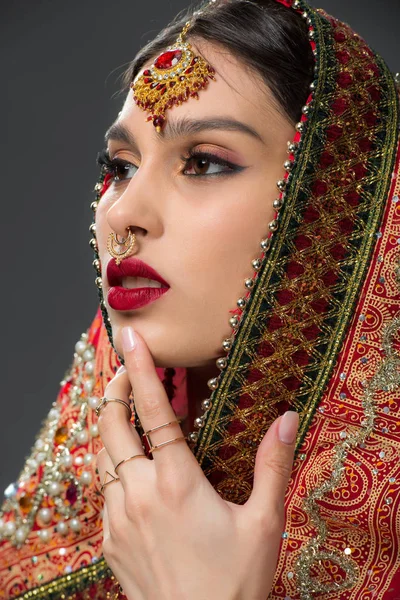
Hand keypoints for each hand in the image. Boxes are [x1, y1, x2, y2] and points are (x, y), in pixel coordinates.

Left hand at [96, 326, 298, 599]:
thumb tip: (287, 419)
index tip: (129, 339)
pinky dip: (114, 469)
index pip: (154, 412)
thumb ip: (273, 466)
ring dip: (112, 430)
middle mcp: (140, 494)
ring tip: (127, 415)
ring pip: (103, 457)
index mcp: (177, 482)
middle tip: (124, 371)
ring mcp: (118, 518)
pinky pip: (104, 492)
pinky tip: (133, 473)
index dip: (141, 370)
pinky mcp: (109, 541)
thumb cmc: (235, 582)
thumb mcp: (264, 522)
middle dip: (115, 390)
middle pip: (111, 426)